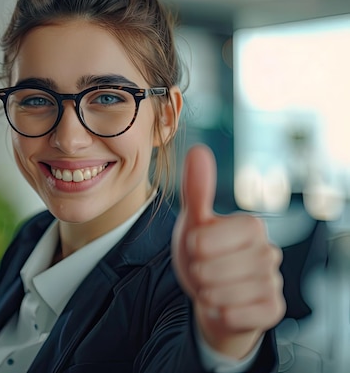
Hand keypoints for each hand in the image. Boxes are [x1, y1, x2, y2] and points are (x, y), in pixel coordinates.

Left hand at [171, 144, 285, 358]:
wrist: (210, 296)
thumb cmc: (203, 255)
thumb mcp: (194, 222)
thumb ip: (197, 190)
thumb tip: (198, 150)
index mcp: (251, 226)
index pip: (213, 237)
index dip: (196, 245)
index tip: (194, 247)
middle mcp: (269, 252)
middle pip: (217, 269)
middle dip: (198, 273)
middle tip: (201, 271)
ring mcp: (273, 282)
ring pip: (229, 293)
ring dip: (208, 294)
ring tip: (209, 289)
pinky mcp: (272, 309)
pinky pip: (244, 315)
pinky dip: (224, 313)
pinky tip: (222, 307)